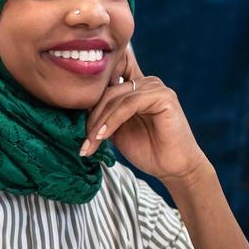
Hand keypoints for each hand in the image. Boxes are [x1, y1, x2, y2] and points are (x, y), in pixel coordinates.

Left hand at [80, 47, 208, 182]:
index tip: (75, 120)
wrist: (173, 168)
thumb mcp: (117, 130)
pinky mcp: (163, 96)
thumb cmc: (148, 150)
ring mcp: (156, 87)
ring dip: (98, 123)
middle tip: (82, 142)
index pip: (108, 80)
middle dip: (91, 118)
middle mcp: (146, 82)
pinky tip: (103, 136)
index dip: (91, 94)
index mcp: (136, 87)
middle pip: (107, 91)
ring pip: (115, 98)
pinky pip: (129, 104)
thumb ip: (103, 116)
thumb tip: (76, 111)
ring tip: (90, 143)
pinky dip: (112, 121)